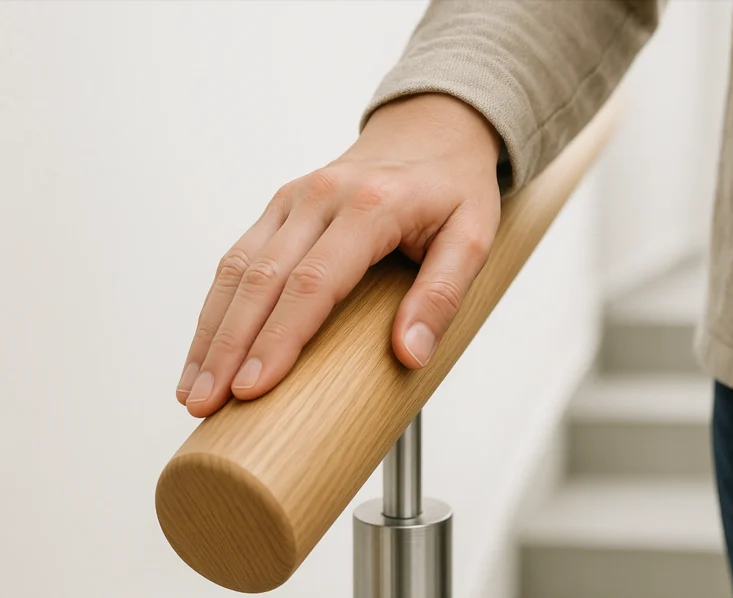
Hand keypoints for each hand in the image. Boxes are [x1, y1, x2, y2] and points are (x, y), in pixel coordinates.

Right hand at [175, 94, 501, 417]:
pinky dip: (216, 306)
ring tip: (193, 391)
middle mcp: (322, 197)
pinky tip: (205, 349)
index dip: (279, 338)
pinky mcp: (281, 208)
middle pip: (262, 279)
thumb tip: (409, 354)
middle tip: (206, 405)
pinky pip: (237, 258)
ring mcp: (294, 199)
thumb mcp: (473, 238)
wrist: (433, 129)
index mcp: (371, 205)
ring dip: (210, 332)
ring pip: (237, 268)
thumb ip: (442, 295)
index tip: (252, 388)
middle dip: (229, 347)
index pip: (313, 281)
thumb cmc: (455, 188)